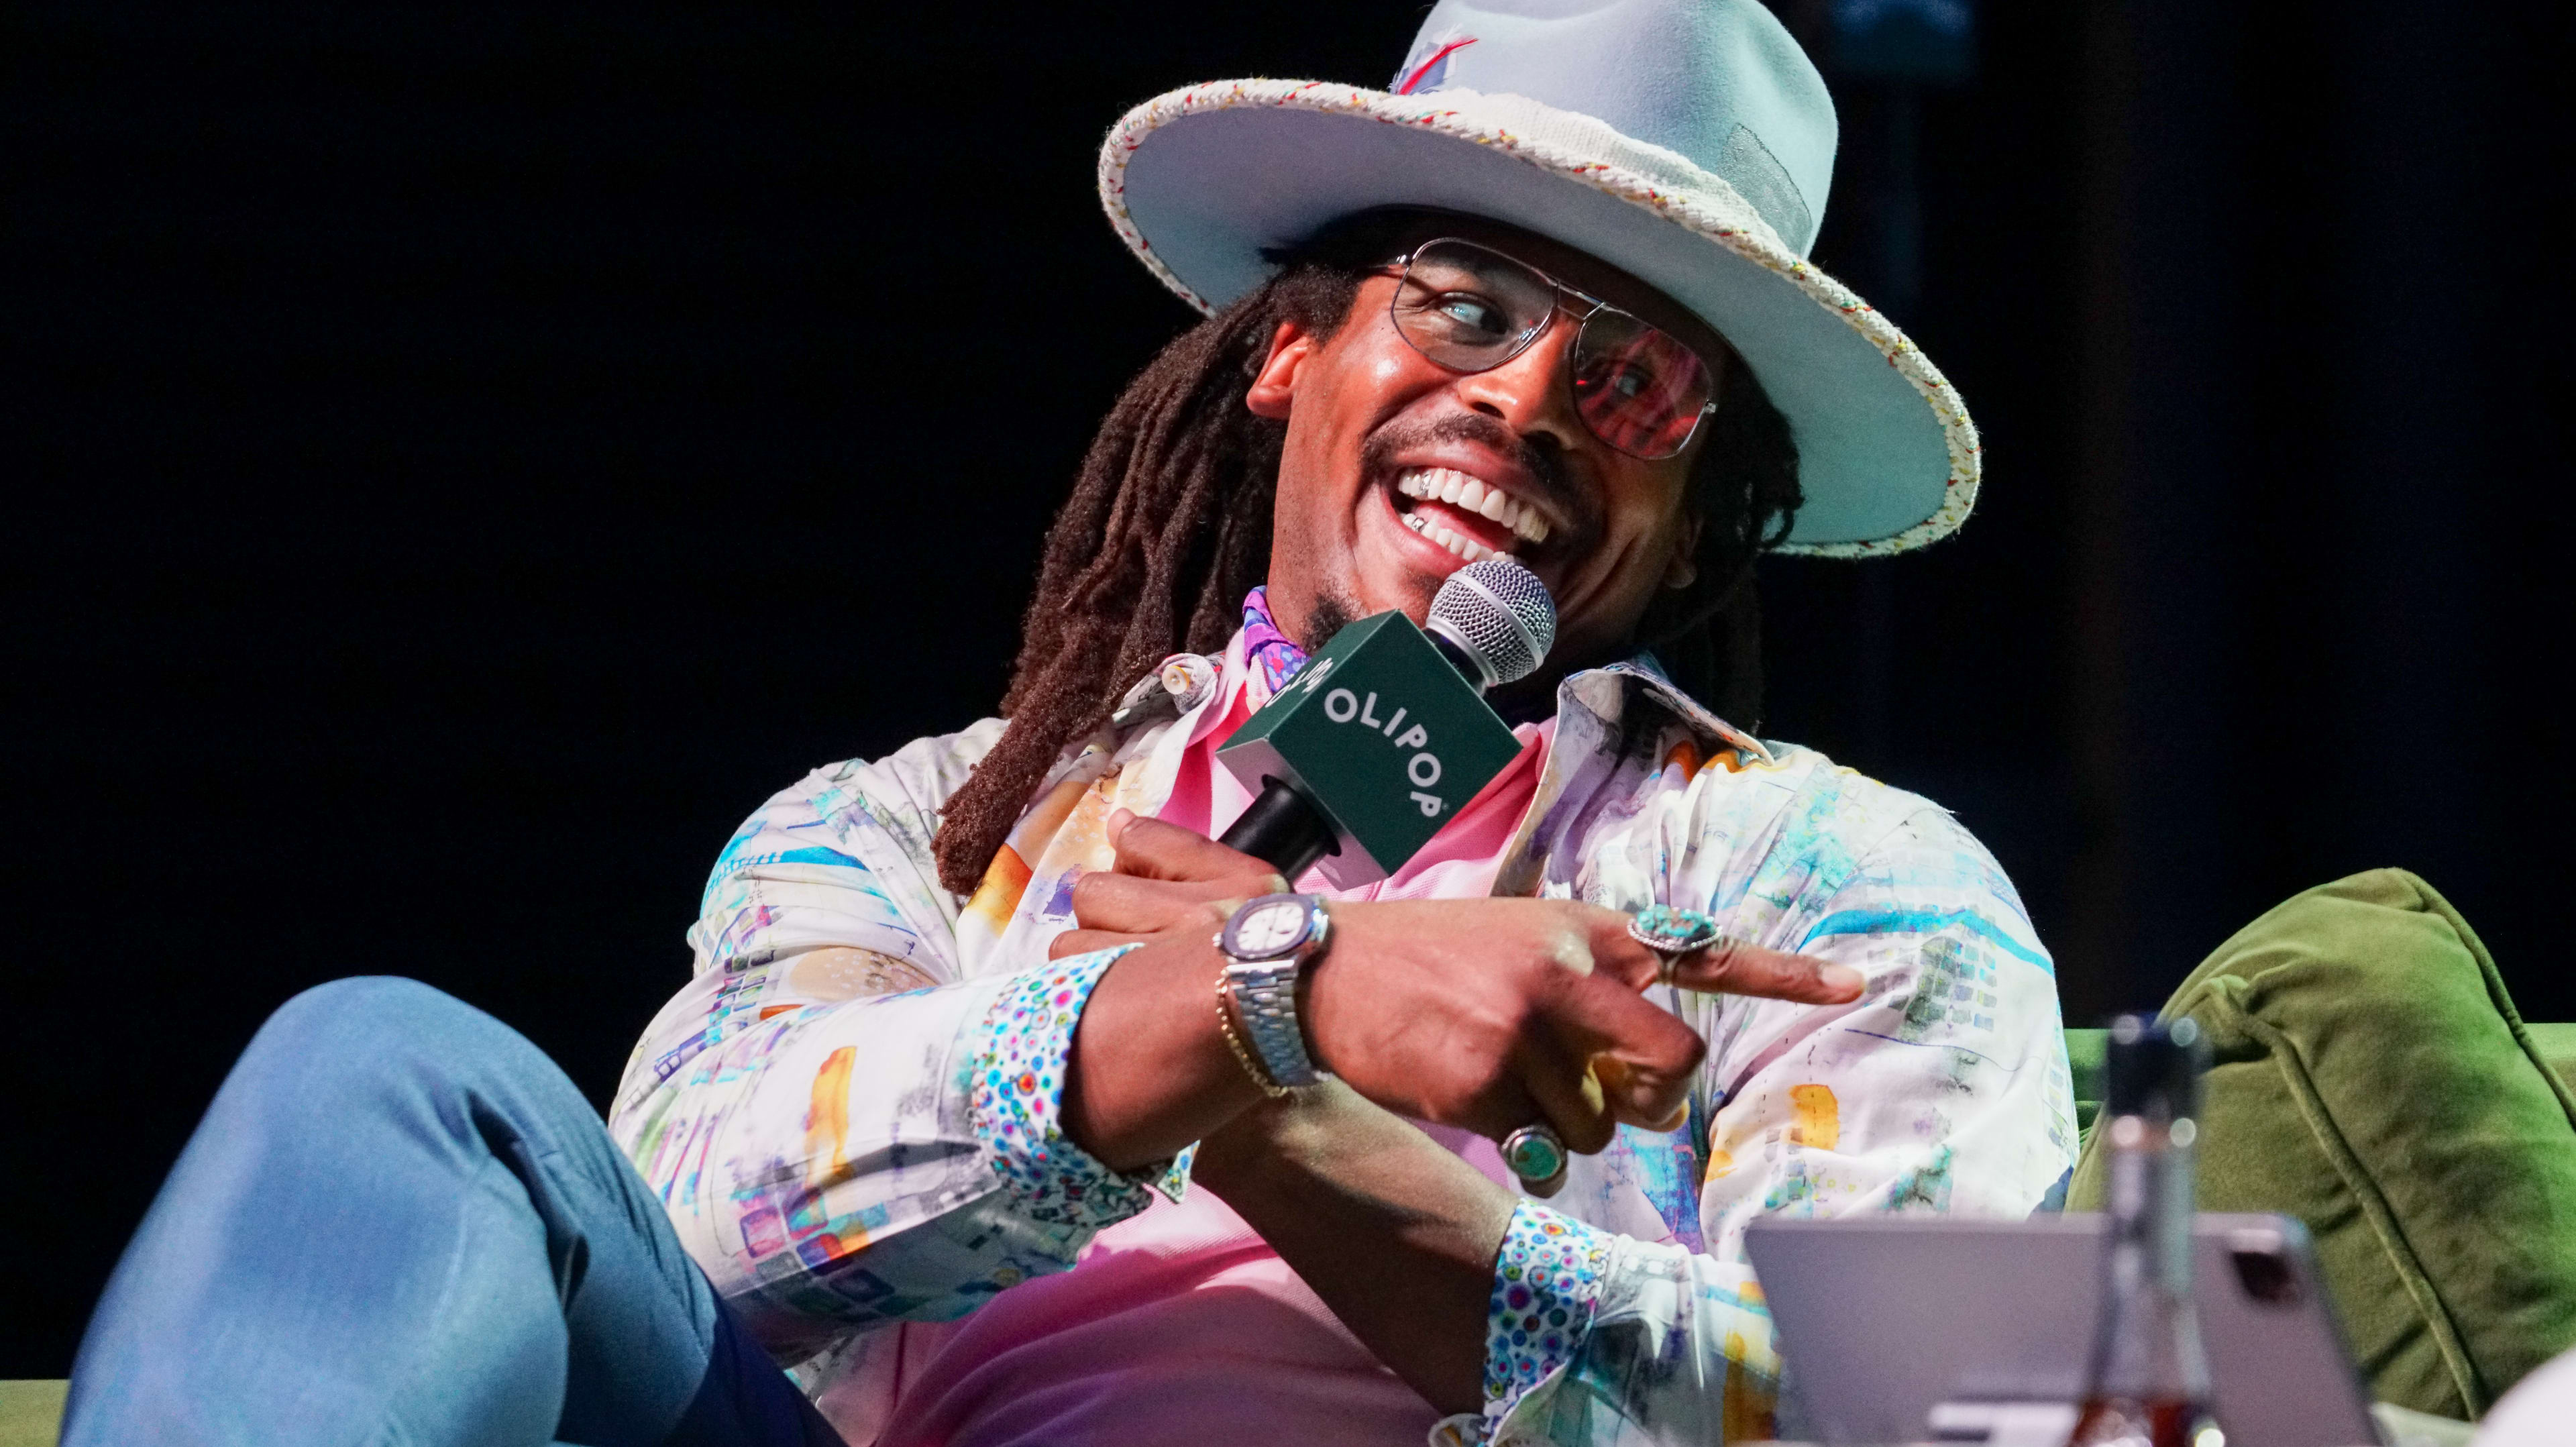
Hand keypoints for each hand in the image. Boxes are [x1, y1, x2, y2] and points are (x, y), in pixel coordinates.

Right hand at [1055, 813, 1862, 1159]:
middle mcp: (1572, 973)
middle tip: (1602, 1090)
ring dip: (1561, 1120)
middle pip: (1674, 1065)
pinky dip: (1515, 1137)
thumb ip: (1588, 978)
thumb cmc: (1425, 963)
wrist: (1323, 975)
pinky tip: (1462, 1088)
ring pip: (1603, 1121)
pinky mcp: (1493, 1080)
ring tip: (1495, 1073)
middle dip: (1648, 1096)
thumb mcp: (1516, 939)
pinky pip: (1544, 1145)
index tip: (1857, 979)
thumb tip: (1651, 1058)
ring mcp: (1533, 1027)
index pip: (1703, 950)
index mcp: (1586, 930)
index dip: (1787, 973)